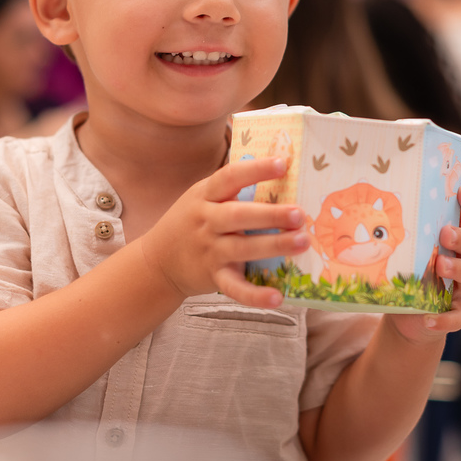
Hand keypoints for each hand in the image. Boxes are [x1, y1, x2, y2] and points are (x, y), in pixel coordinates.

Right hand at [138, 157, 309, 307]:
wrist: (157, 261)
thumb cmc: (192, 222)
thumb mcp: (203, 198)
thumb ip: (233, 190)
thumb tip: (282, 176)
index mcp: (205, 196)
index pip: (230, 177)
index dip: (256, 170)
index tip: (283, 164)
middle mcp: (206, 221)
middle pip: (238, 215)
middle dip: (270, 214)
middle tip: (299, 214)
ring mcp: (210, 250)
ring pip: (242, 248)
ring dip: (274, 245)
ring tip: (302, 241)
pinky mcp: (214, 277)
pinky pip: (235, 288)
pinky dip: (255, 295)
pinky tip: (277, 297)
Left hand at [390, 185, 460, 344]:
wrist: (408, 318)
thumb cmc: (408, 277)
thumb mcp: (405, 254)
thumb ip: (401, 237)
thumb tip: (373, 207)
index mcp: (451, 244)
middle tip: (446, 234)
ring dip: (459, 270)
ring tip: (441, 265)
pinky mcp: (455, 314)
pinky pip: (458, 317)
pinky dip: (444, 319)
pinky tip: (428, 318)